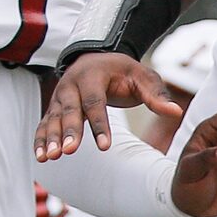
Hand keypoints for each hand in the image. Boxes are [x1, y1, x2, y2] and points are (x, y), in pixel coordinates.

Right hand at [35, 53, 181, 161]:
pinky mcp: (54, 108)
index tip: (105, 146)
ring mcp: (60, 97)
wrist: (97, 58)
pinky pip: (44, 123)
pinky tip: (40, 157)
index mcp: (93, 75)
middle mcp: (71, 85)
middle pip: (69, 110)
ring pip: (53, 118)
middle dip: (68, 132)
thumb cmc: (124, 71)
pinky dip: (40, 139)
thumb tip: (176, 112)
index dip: (99, 125)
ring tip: (49, 157)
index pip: (96, 102)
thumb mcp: (143, 76)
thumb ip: (156, 95)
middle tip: (68, 152)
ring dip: (50, 138)